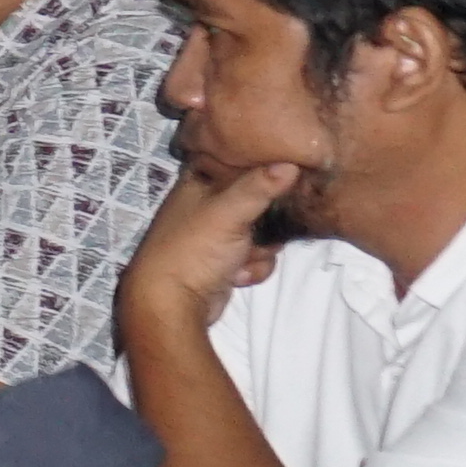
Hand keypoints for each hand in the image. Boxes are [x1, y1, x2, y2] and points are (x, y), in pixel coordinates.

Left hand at [124, 151, 301, 331]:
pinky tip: (237, 276)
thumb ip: (260, 187)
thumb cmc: (194, 249)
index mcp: (199, 182)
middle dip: (267, 223)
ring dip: (260, 251)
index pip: (239, 163)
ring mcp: (217, 235)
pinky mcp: (226, 261)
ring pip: (263, 232)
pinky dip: (252, 268)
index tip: (288, 176)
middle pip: (259, 201)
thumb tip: (292, 164)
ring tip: (242, 257)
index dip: (263, 170)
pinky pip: (257, 257)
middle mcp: (207, 205)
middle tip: (260, 231)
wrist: (173, 303)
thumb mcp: (228, 211)